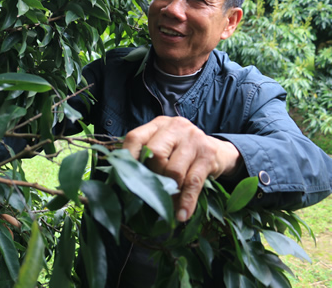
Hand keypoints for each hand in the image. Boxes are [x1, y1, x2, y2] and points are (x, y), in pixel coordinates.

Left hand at [122, 116, 240, 221]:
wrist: (218, 151)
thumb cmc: (181, 151)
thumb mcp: (163, 146)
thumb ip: (145, 156)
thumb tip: (123, 182)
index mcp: (158, 125)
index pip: (135, 138)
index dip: (126, 159)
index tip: (121, 178)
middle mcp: (176, 127)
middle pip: (154, 153)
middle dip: (151, 176)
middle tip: (151, 190)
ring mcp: (193, 140)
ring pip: (173, 170)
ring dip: (168, 191)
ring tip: (166, 206)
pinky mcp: (207, 156)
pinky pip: (192, 182)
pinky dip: (186, 202)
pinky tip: (181, 215)